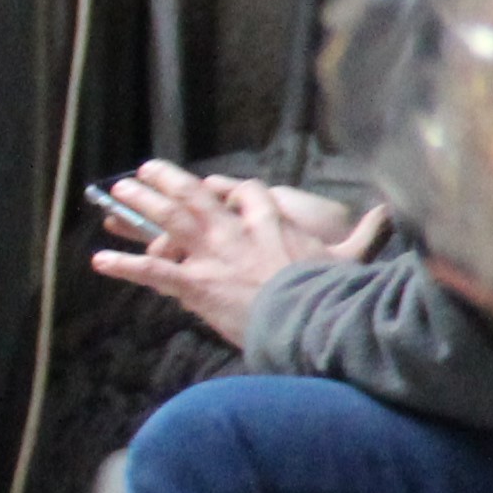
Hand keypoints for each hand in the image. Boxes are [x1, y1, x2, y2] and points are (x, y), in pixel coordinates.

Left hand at [87, 160, 386, 350]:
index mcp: (270, 223)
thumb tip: (393, 212)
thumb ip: (368, 232)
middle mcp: (235, 233)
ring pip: (166, 222)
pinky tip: (99, 260)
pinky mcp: (196, 284)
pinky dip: (124, 265)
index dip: (228, 189)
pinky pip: (152, 272)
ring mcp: (212, 257)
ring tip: (114, 196)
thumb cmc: (330, 294)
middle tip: (144, 170)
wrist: (311, 321)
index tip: (216, 187)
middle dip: (166, 181)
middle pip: (194, 197)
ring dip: (138, 207)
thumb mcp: (351, 258)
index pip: (245, 194)